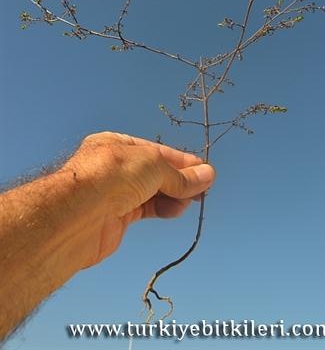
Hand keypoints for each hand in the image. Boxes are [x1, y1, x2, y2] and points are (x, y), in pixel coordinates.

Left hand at [62, 132, 215, 267]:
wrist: (78, 216)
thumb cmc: (111, 176)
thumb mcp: (153, 165)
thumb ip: (180, 175)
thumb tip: (207, 175)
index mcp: (117, 145)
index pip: (156, 151)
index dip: (181, 160)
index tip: (203, 169)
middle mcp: (115, 168)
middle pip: (155, 172)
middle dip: (180, 179)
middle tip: (204, 187)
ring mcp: (115, 193)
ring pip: (152, 192)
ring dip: (175, 195)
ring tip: (194, 199)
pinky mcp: (116, 218)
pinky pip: (146, 209)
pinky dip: (164, 208)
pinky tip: (178, 209)